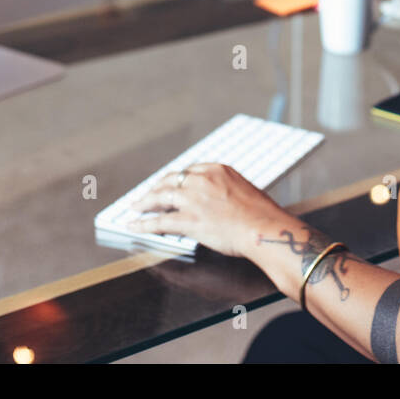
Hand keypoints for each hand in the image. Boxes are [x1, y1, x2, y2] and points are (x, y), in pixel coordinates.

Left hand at [124, 163, 290, 258]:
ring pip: (160, 197)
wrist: (265, 229)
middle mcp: (202, 180)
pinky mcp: (189, 220)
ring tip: (135, 208)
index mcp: (218, 169)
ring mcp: (194, 199)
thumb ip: (228, 190)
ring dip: (145, 203)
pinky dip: (143, 224)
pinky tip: (134, 225)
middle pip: (170, 181)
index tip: (168, 184)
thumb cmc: (262, 215)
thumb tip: (221, 200)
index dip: (174, 179)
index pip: (188, 171)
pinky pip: (159, 221)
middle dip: (156, 188)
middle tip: (147, 195)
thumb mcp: (245, 190)